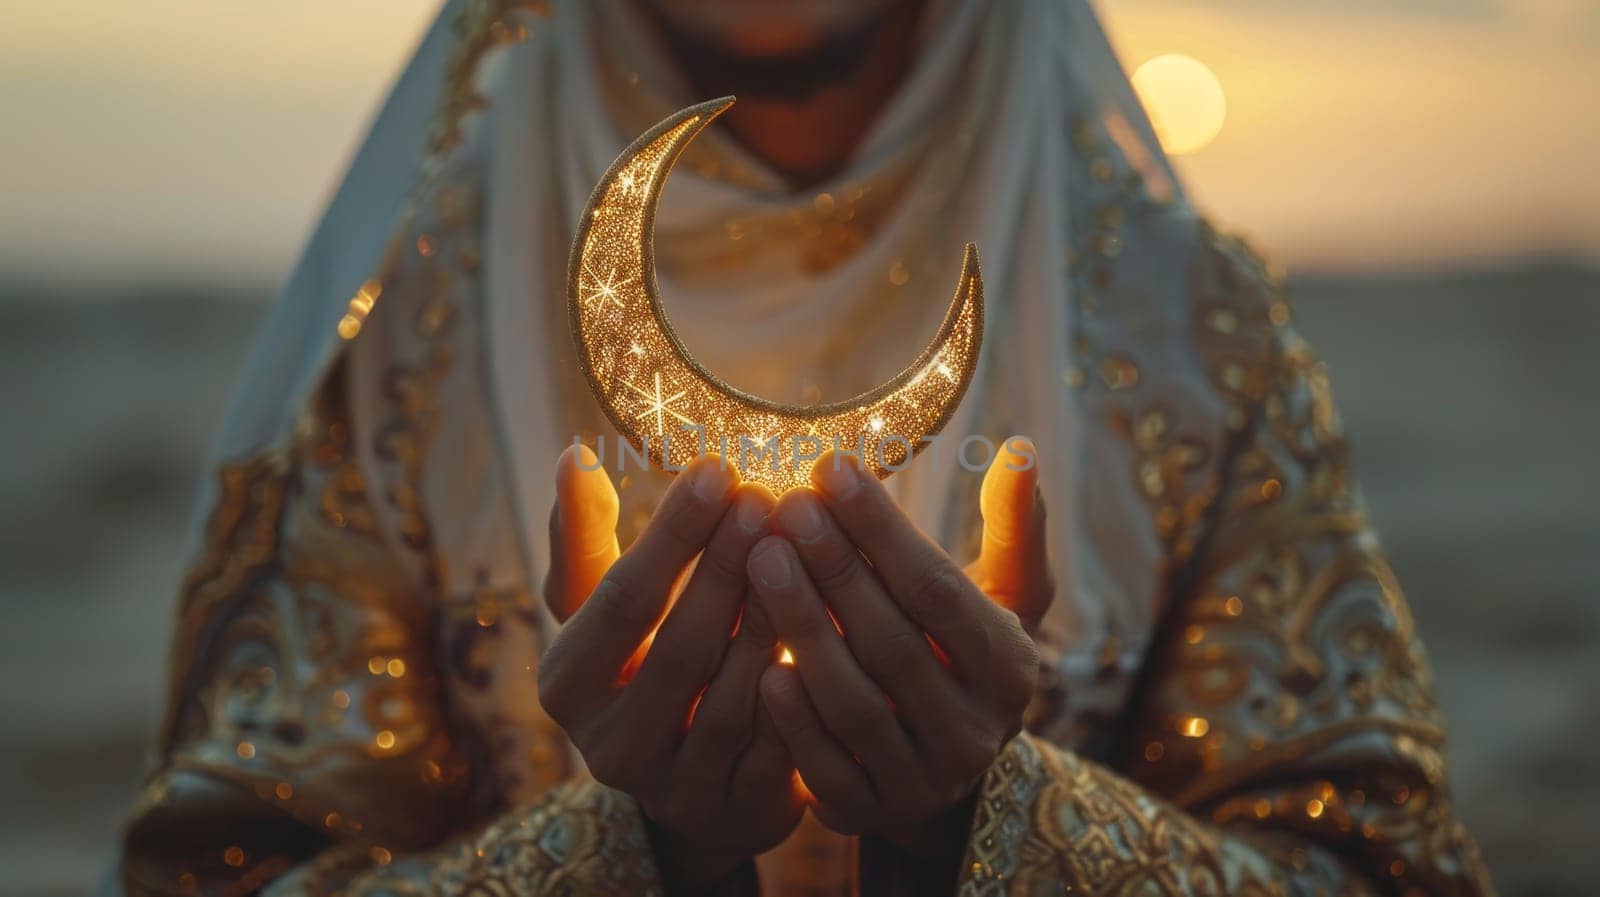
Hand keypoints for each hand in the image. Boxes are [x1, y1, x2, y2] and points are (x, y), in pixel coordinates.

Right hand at [538, 447, 804, 890]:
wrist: (692, 783)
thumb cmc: (644, 664)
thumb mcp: (601, 611)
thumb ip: (585, 538)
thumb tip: (575, 454)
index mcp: (567, 686)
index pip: (619, 600)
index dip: (671, 535)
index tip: (718, 470)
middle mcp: (610, 747)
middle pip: (679, 646)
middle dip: (727, 567)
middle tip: (770, 498)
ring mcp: (674, 789)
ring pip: (735, 694)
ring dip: (774, 617)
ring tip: (809, 548)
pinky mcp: (738, 812)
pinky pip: (781, 741)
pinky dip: (807, 680)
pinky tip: (836, 622)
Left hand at [747, 438, 1051, 857]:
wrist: (940, 767)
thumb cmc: (959, 652)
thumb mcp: (1002, 597)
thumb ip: (1013, 528)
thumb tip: (1024, 448)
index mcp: (1010, 667)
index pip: (938, 589)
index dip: (883, 528)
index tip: (831, 468)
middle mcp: (975, 732)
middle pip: (894, 642)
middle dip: (836, 568)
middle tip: (785, 505)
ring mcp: (922, 781)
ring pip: (856, 703)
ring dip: (803, 628)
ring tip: (758, 559)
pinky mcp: (869, 814)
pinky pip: (827, 768)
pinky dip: (794, 719)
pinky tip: (759, 665)